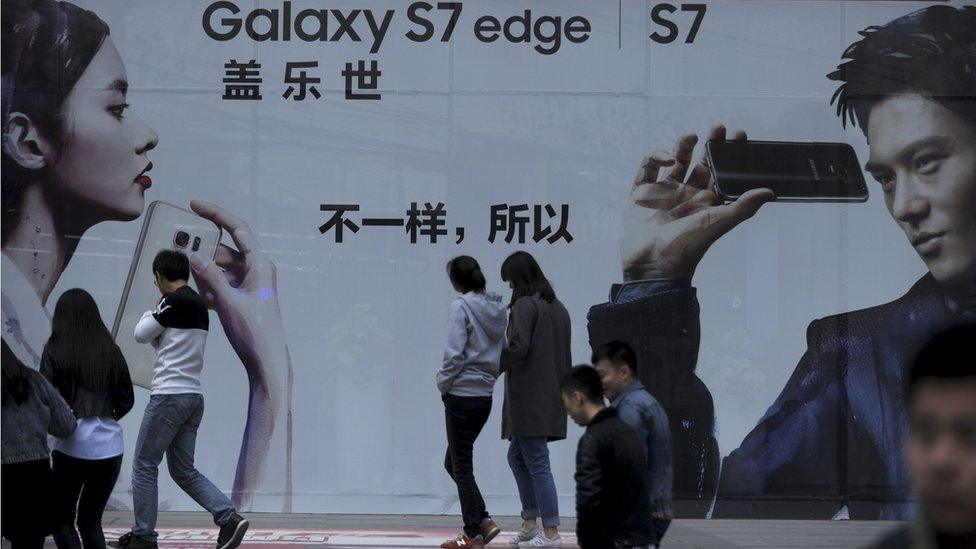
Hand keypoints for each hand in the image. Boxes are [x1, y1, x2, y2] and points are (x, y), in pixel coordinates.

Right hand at [187, 200, 292, 509]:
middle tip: (174, 248)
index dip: (216, 214)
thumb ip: (209, 277)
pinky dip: (205, 286)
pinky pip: (220, 284)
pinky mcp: (242, 298)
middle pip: (224, 249)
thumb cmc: (254, 332)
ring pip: (219, 268)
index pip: (238, 229)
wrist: (266, 362)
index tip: (194, 205)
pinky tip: (187, 293)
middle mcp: (257, 270)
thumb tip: (191, 254)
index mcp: (260, 264)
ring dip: (199, 271)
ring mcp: (249, 284)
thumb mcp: (228, 302)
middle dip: (200, 249)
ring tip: (174, 273)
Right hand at [620, 125, 775, 280]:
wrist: (652, 265)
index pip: (720, 172)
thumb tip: (770, 191)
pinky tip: (667, 160)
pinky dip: (655, 158)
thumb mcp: (718, 223)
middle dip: (708, 144)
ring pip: (674, 162)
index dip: (729, 154)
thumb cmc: (687, 249)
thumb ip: (743, 206)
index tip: (739, 136)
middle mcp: (685, 196)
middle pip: (698, 163)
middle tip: (718, 127)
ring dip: (682, 146)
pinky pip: (646, 169)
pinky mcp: (640, 195)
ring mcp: (662, 194)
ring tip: (691, 135)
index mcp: (705, 203)